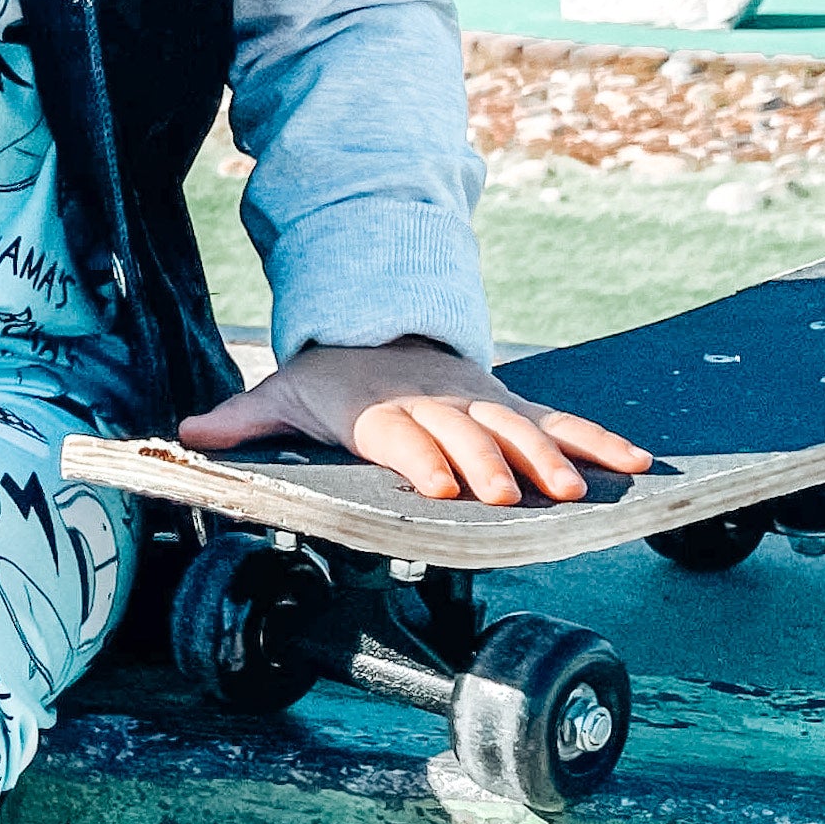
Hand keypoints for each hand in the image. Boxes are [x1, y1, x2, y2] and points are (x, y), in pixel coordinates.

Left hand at [175, 338, 651, 507]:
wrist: (374, 326)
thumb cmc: (327, 379)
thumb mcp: (280, 394)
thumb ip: (241, 419)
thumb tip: (186, 437)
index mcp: (379, 407)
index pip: (402, 433)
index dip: (421, 457)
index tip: (439, 485)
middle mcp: (435, 401)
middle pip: (467, 432)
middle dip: (491, 463)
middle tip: (513, 497)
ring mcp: (479, 401)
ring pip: (520, 426)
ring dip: (552, 457)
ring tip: (577, 491)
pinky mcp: (511, 404)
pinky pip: (560, 420)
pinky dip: (599, 440)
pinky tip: (638, 466)